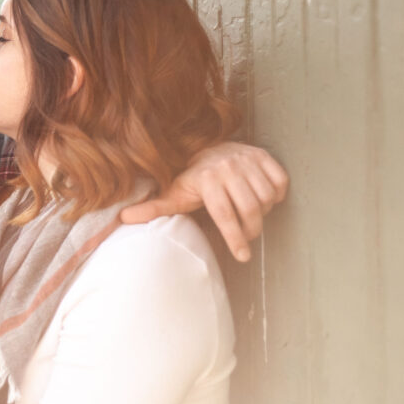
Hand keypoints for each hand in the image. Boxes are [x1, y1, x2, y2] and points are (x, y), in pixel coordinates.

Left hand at [120, 142, 288, 261]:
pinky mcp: (262, 155)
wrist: (206, 147)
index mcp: (206, 179)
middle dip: (251, 230)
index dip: (235, 239)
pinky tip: (265, 197)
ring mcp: (247, 160)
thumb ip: (152, 208)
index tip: (242, 257)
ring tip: (251, 214)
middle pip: (250, 209)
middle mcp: (228, 167)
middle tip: (246, 237)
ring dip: (264, 211)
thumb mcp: (172, 194)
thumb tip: (122, 219)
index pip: (225, 215)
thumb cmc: (189, 177)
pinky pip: (280, 181)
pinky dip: (278, 193)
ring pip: (267, 197)